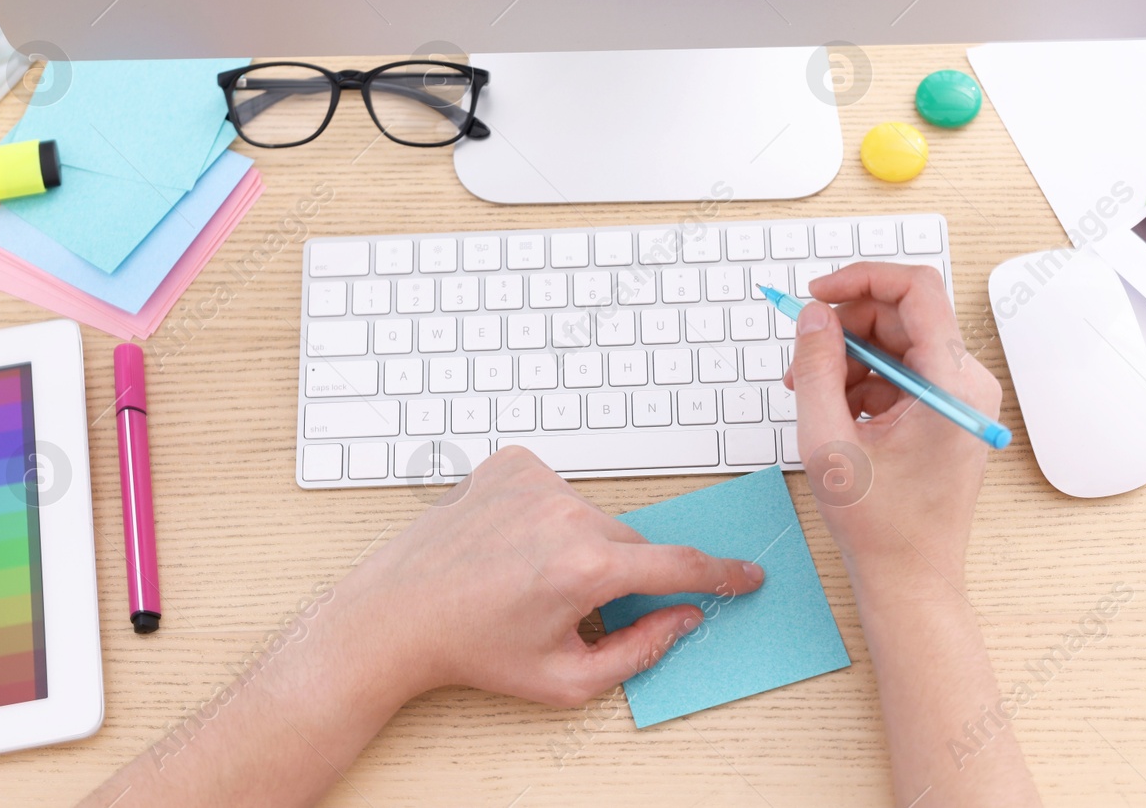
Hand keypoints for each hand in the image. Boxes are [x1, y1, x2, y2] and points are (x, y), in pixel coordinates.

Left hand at [357, 447, 764, 708]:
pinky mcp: (511, 465)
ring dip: (578, 546)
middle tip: (568, 607)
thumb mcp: (565, 678)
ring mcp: (536, 482)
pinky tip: (511, 545)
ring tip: (524, 576)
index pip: (679, 565)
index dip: (722, 574)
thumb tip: (683, 618)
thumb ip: (640, 651)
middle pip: (631, 544)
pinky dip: (546, 517)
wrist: (398, 614)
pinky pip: (556, 491)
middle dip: (617, 576)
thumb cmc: (473, 648)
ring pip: (593, 517)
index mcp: (586, 568)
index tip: (747, 575)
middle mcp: (566, 515)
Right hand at [783, 262, 1001, 585]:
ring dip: (848, 357)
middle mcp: (966, 383)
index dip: (861, 279)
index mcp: (951, 384)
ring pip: (897, 344)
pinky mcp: (946, 413)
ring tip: (808, 390)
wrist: (910, 579)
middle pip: (902, 316)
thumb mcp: (827, 439)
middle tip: (801, 354)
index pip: (916, 290)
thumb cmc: (880, 525)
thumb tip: (813, 315)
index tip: (818, 294)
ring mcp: (959, 399)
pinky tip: (833, 410)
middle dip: (845, 327)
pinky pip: (901, 372)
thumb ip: (816, 367)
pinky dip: (862, 381)